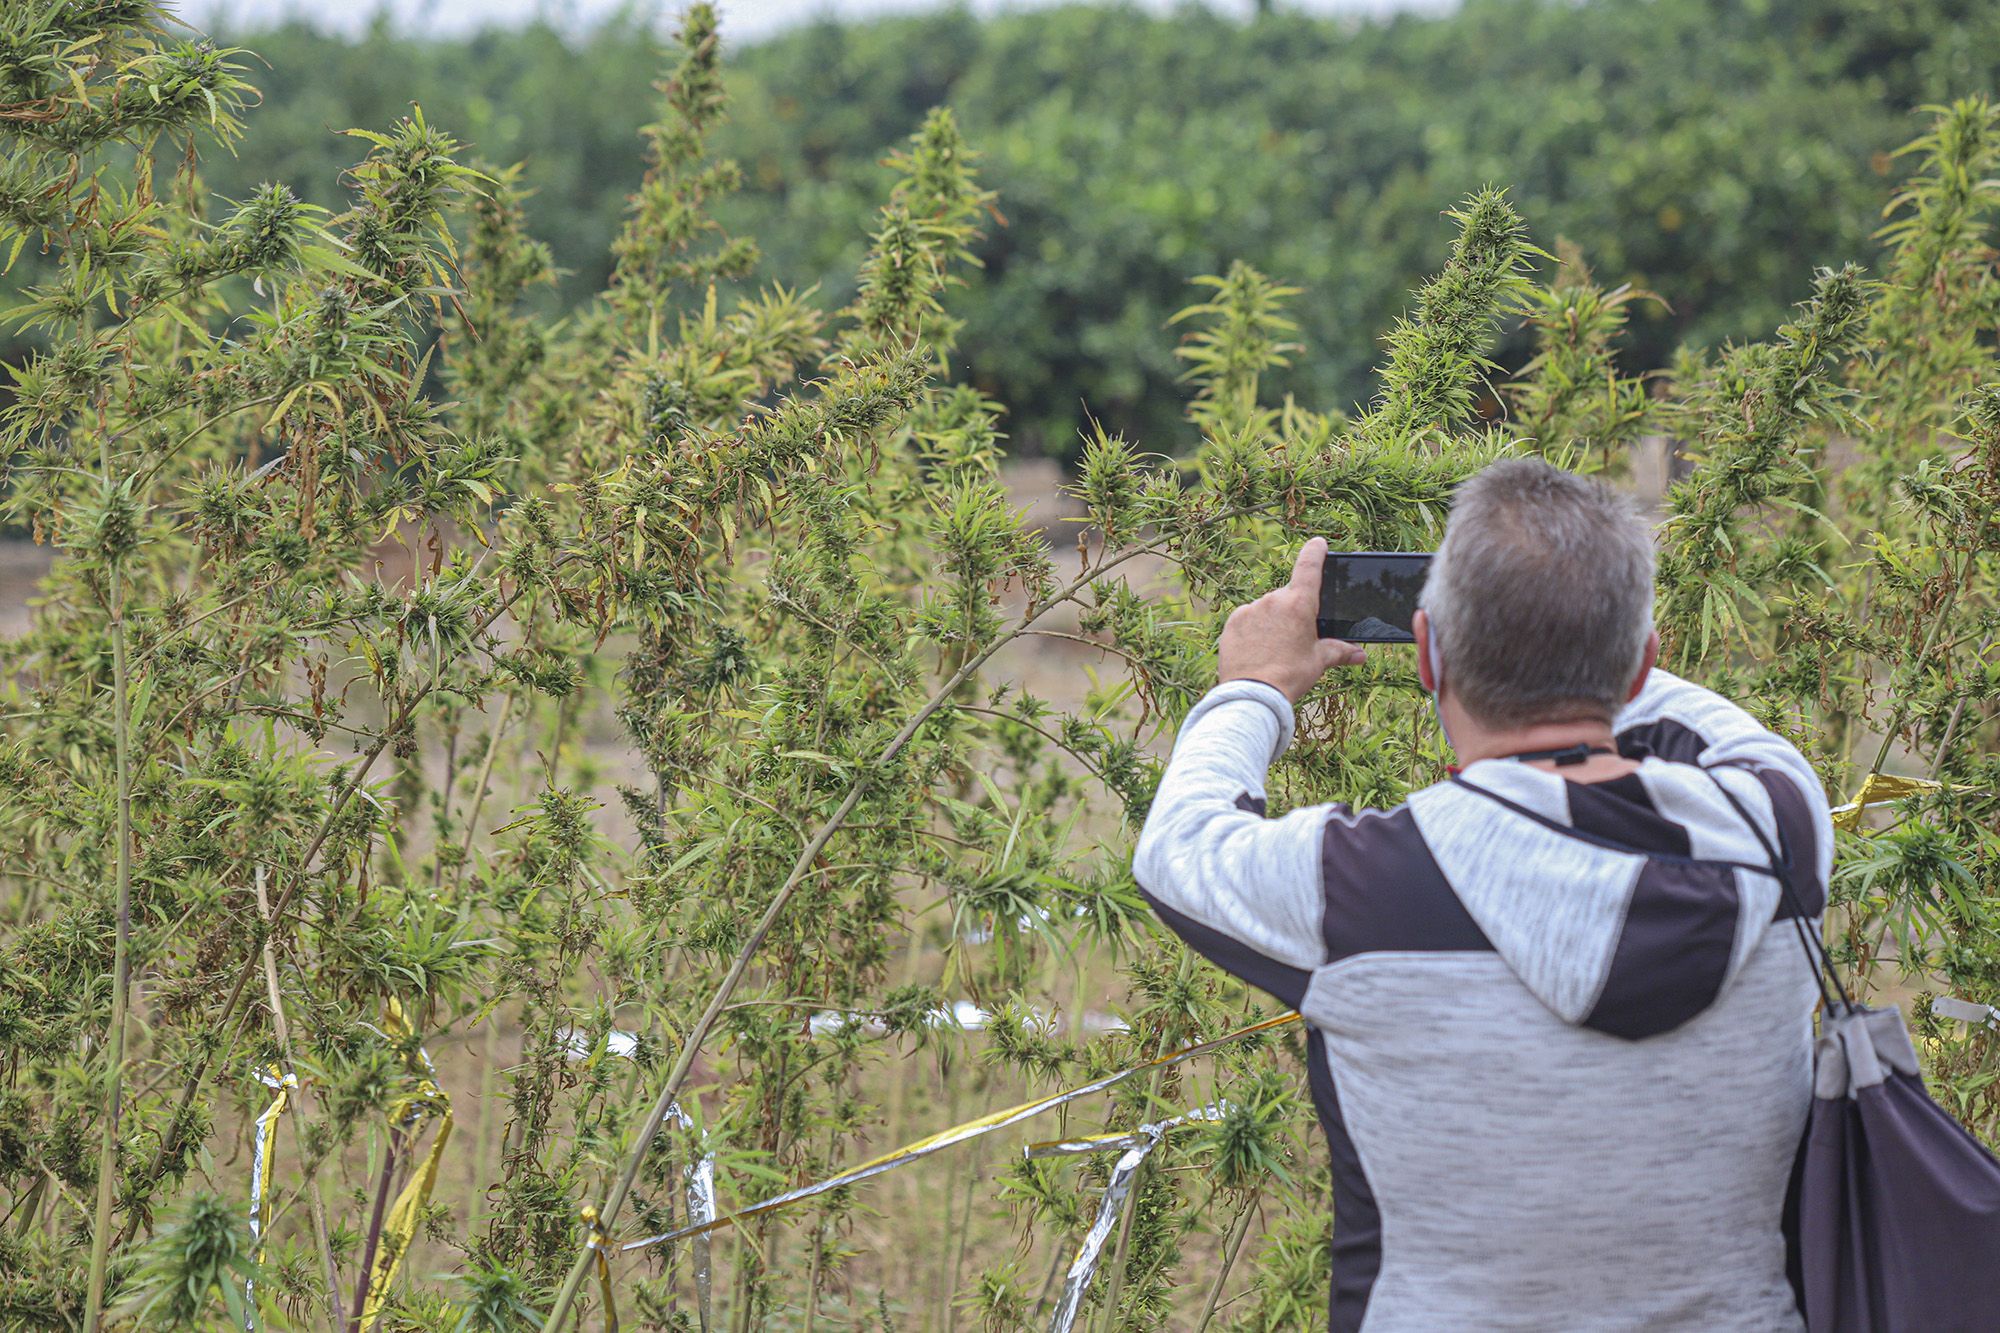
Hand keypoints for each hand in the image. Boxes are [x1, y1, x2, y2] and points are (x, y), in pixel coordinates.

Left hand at [1217, 537, 1365, 703]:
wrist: (1253, 693)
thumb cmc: (1290, 675)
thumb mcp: (1319, 661)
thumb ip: (1340, 652)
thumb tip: (1359, 655)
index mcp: (1299, 604)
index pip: (1309, 566)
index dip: (1315, 552)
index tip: (1318, 543)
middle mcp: (1273, 600)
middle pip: (1287, 597)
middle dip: (1292, 612)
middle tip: (1295, 638)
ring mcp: (1250, 609)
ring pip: (1266, 610)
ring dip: (1272, 622)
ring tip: (1274, 650)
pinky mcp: (1233, 622)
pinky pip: (1247, 620)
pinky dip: (1253, 630)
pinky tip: (1257, 651)